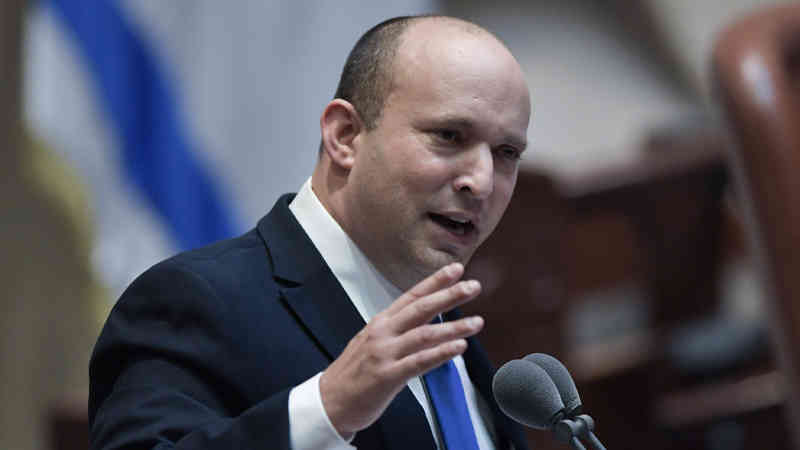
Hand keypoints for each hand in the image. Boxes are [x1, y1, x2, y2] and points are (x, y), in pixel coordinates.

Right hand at [319, 262, 483, 435]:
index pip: (412, 296)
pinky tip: (459, 347)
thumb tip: (426, 324)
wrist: (329, 402)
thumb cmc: (352, 374)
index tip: (456, 269)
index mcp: (381, 323)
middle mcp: (383, 333)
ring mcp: (384, 353)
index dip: (435, 282)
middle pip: (421, 308)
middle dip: (449, 295)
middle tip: (473, 286)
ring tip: (477, 322)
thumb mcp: (372, 342)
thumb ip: (397, 331)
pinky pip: (419, 362)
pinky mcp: (387, 376)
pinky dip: (441, 353)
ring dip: (453, 327)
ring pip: (424, 334)